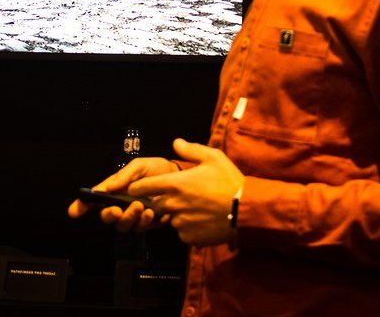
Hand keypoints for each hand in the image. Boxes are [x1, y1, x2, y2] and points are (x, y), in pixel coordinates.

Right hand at [67, 156, 179, 233]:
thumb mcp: (139, 166)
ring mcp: (134, 216)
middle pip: (108, 218)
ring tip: (143, 208)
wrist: (178, 177)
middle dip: (111, 216)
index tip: (74, 211)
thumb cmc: (156, 169)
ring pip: (124, 226)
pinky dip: (147, 222)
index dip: (81, 206)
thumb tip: (109, 187)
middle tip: (120, 208)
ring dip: (131, 219)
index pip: (94, 200)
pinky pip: (143, 228)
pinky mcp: (149, 223)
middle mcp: (121, 205)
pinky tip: (154, 213)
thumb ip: (125, 176)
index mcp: (115, 191)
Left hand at [128, 138, 244, 246]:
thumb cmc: (229, 181)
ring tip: (195, 208)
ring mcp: (181, 223)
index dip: (136, 187)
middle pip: (155, 205)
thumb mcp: (213, 157)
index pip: (143, 187)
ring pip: (170, 219)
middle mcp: (174, 205)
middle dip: (161, 200)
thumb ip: (191, 150)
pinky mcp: (189, 237)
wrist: (245, 210)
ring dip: (176, 214)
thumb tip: (176, 142)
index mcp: (176, 184)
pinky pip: (182, 232)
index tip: (134, 188)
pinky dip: (187, 227)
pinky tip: (202, 219)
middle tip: (178, 196)